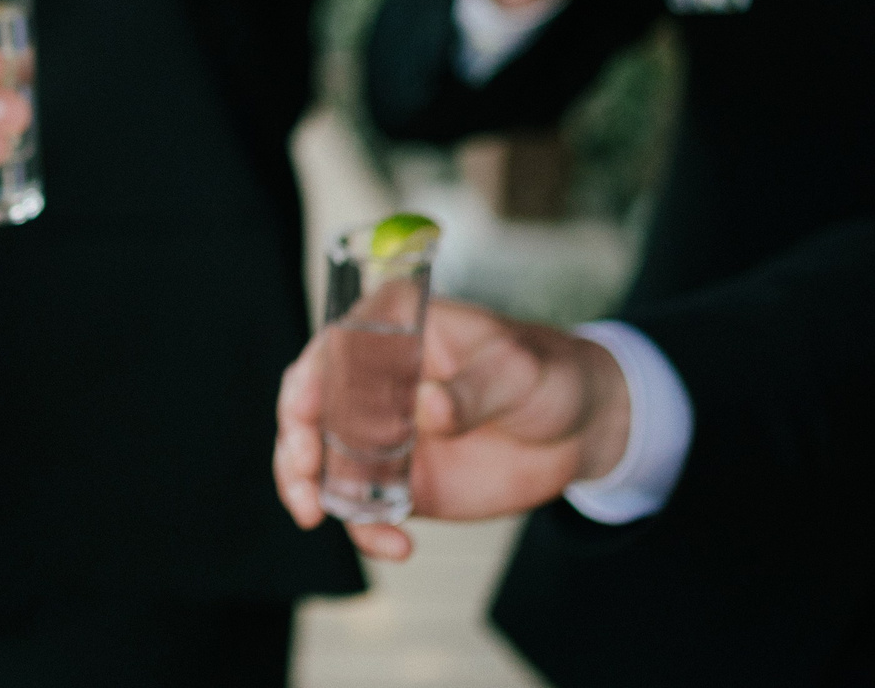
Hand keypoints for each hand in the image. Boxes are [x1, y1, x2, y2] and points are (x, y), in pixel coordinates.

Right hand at [273, 301, 632, 560]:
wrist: (580, 428)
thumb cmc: (546, 374)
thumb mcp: (517, 370)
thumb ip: (473, 388)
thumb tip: (428, 407)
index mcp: (393, 328)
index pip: (332, 348)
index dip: (308, 382)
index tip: (304, 416)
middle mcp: (374, 379)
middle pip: (309, 407)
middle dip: (294, 444)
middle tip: (304, 478)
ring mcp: (381, 432)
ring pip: (320, 460)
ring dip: (308, 490)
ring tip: (317, 515)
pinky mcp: (397, 479)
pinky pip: (364, 507)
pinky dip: (366, 530)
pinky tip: (397, 546)